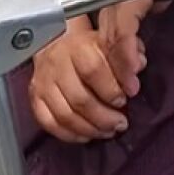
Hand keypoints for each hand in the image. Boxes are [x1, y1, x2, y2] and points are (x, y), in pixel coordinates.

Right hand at [29, 18, 130, 142]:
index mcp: (78, 46)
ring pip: (64, 115)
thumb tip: (139, 65)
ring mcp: (44, 83)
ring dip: (89, 129)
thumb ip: (124, 53)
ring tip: (108, 132)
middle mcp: (57, 64)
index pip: (93, 70)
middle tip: (120, 123)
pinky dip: (69, 134)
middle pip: (79, 98)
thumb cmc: (88, 43)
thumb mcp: (109, 40)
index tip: (126, 98)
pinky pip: (49, 123)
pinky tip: (86, 136)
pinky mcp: (35, 97)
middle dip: (103, 117)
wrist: (57, 39)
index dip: (111, 89)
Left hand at [99, 0, 173, 97]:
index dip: (117, 56)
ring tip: (126, 90)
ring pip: (111, 41)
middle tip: (121, 93)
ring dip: (118, 68)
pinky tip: (132, 70)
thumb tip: (159, 11)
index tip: (128, 75)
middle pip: (106, 41)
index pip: (112, 31)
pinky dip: (126, 54)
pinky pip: (124, 32)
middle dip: (112, 70)